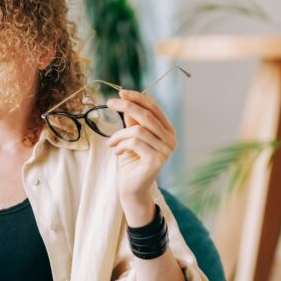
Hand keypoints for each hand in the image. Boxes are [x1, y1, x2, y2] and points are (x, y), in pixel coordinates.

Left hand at [106, 89, 176, 223]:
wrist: (131, 187)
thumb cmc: (131, 161)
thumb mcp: (131, 136)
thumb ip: (132, 120)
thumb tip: (125, 99)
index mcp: (167, 130)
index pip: (154, 108)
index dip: (138, 98)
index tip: (121, 93)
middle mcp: (171, 139)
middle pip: (147, 116)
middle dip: (127, 106)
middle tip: (110, 103)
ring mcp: (166, 151)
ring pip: (138, 130)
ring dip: (119, 134)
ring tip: (111, 143)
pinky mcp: (157, 160)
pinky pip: (135, 143)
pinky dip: (121, 145)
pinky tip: (116, 152)